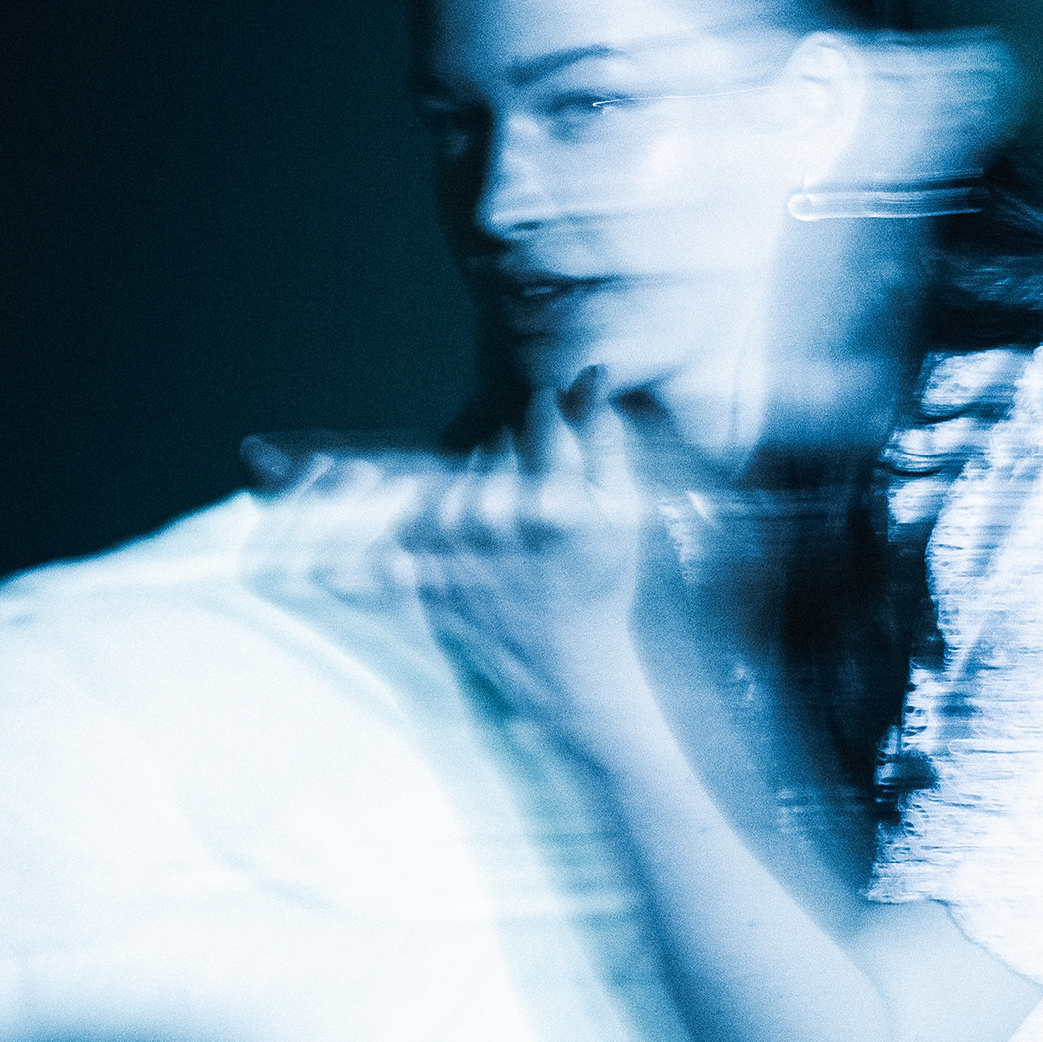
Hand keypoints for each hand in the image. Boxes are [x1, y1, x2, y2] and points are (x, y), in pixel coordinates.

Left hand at [397, 370, 647, 736]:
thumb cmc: (598, 586)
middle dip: (515, 459)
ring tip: (506, 529)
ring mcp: (454, 549)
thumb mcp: (622, 513)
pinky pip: (421, 512)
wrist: (562, 669)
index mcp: (558, 506)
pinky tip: (471, 542)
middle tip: (533, 501)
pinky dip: (437, 514)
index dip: (551, 420)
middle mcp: (500, 523)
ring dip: (479, 486)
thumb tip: (590, 372)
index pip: (542, 420)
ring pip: (457, 474)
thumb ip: (606, 438)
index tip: (555, 437)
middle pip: (496, 444)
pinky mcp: (423, 572)